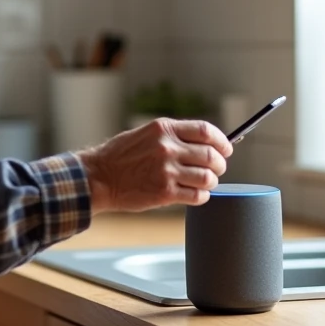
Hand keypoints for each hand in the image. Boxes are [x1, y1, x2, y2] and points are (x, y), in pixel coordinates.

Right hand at [78, 119, 232, 212]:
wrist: (98, 178)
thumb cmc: (119, 156)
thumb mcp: (145, 134)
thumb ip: (172, 137)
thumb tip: (203, 144)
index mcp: (163, 129)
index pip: (205, 130)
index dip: (221, 141)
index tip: (226, 148)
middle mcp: (167, 147)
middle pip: (210, 155)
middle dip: (220, 164)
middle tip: (217, 169)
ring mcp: (167, 171)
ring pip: (207, 177)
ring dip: (211, 182)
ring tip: (205, 183)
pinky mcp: (165, 192)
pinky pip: (197, 196)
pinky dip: (201, 196)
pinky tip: (195, 194)